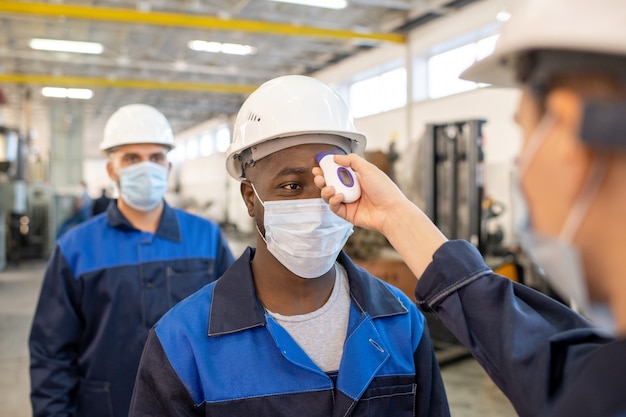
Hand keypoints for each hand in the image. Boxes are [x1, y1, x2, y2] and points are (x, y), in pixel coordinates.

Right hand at [313, 153, 446, 277]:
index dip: (327, 169)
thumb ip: (352, 160)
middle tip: (318, 177)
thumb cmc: (384, 190)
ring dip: (326, 191)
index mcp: (357, 178)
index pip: (337, 172)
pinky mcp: (347, 214)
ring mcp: (349, 202)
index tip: (319, 166)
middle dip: (322, 180)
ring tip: (330, 188)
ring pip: (330, 196)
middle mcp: (352, 189)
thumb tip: (337, 157)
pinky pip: (334, 207)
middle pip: (330, 183)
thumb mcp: (368, 169)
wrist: (391, 211)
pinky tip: (339, 197)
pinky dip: (334, 201)